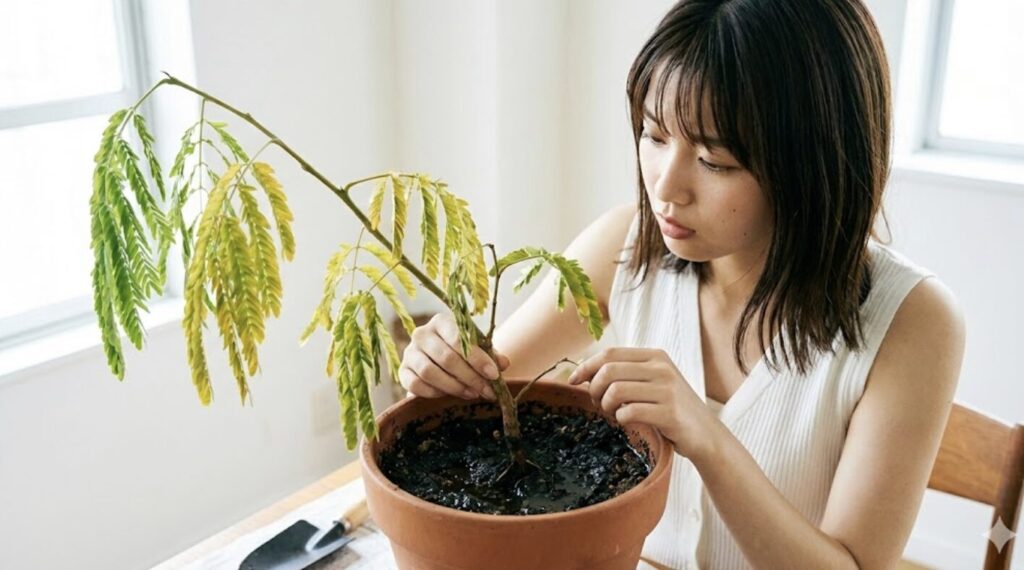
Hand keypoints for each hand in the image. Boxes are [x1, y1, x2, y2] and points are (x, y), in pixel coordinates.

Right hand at [399, 313, 509, 399]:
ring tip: (471, 394)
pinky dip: (434, 393)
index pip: (459, 338)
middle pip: (446, 357)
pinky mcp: (402, 371)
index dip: (477, 358)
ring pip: (430, 372)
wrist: (439, 364)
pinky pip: (415, 384)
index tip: (493, 375)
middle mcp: (422, 334)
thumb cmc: (463, 353)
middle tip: (487, 391)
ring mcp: (409, 352)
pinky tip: (448, 397)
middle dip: (470, 377)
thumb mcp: (479, 351)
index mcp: (442, 322)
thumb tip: (504, 363)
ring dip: (454, 387)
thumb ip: (491, 355)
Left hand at [567, 347, 716, 459]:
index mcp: (655, 356)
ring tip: (613, 413)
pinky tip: (627, 422)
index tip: (572, 381)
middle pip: (608, 370)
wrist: (705, 434)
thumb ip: (626, 374)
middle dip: (593, 388)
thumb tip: (585, 373)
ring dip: (606, 405)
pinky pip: (629, 412)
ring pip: (615, 390)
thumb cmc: (671, 408)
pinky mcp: (669, 413)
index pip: (609, 353)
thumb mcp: (653, 382)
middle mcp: (662, 368)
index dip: (585, 367)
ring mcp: (667, 390)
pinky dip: (620, 418)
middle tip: (598, 402)